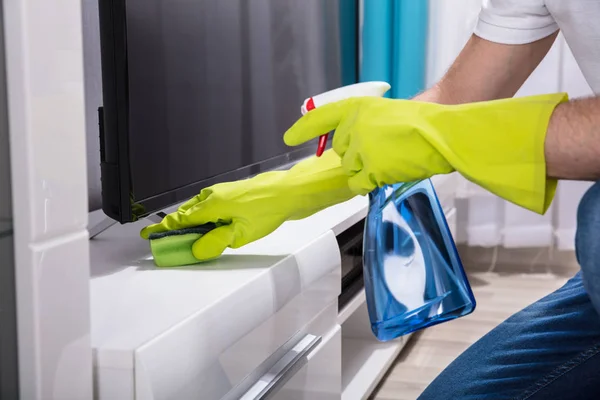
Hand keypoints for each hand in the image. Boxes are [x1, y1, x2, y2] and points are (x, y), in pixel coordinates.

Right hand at [140, 150, 354, 260]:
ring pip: (199, 208)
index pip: (180, 219)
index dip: (163, 229)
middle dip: (176, 227)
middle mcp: (213, 195)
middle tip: (168, 241)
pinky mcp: (234, 193)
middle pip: (187, 213)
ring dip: (191, 222)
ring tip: (190, 238)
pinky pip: (210, 205)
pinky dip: (204, 216)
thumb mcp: (240, 233)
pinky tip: (212, 226)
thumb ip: (216, 242)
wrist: (289, 192)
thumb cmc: (267, 211)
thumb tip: (195, 250)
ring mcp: (224, 192)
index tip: (147, 235)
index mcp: (212, 205)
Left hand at [285, 97, 453, 193]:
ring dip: (366, 169)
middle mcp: (354, 126)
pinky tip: (388, 172)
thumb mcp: (384, 113)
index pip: (322, 117)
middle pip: (340, 150)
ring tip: (391, 159)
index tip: (290, 137)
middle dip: (356, 154)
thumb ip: (362, 125)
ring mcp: (361, 148)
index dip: (304, 128)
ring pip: (349, 168)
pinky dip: (370, 183)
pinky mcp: (371, 168)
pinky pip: (358, 183)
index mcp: (357, 108)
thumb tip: (347, 144)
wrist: (443, 133)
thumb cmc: (421, 124)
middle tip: (384, 149)